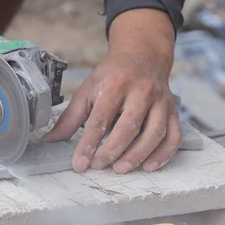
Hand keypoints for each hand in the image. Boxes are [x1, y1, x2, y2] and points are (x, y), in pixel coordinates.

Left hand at [42, 9, 181, 173]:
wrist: (143, 55)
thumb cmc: (112, 75)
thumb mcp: (88, 90)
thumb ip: (70, 118)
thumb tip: (50, 141)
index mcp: (116, 83)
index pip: (100, 119)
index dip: (89, 144)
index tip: (79, 164)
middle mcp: (141, 90)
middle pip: (129, 126)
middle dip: (112, 151)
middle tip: (99, 166)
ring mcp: (161, 101)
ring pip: (154, 133)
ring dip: (137, 155)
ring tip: (120, 169)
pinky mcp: (173, 110)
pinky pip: (173, 136)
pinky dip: (163, 154)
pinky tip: (148, 166)